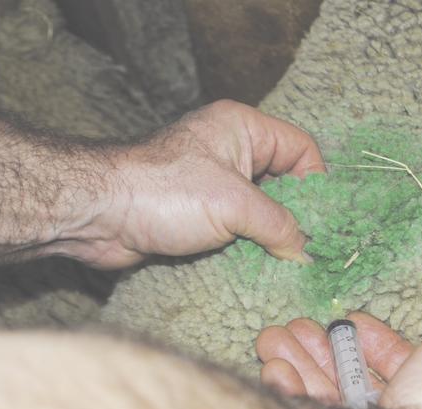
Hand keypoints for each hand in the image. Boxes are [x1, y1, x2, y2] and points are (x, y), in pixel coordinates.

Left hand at [78, 100, 324, 268]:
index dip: (317, 182)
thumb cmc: (164, 192)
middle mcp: (233, 152)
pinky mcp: (201, 213)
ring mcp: (216, 184)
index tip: (323, 219)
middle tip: (313, 246)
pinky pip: (240, 228)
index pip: (301, 149)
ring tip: (291, 263)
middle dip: (298, 215)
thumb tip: (307, 253)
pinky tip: (263, 267)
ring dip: (274, 236)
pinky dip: (252, 246)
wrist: (99, 215)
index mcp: (244, 129)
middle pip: (285, 182)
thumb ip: (279, 226)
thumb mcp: (234, 205)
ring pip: (263, 209)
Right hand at [257, 269, 421, 408]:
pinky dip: (287, 391)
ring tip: (272, 339)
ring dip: (296, 364)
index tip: (345, 319)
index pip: (400, 364)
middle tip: (294, 327)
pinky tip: (274, 371)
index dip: (370, 339)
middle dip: (320, 348)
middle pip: (353, 379)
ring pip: (324, 396)